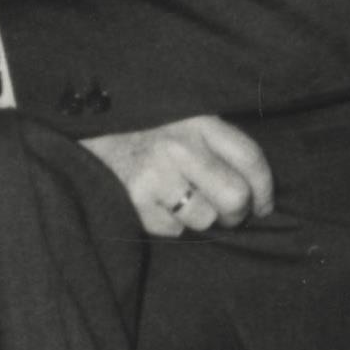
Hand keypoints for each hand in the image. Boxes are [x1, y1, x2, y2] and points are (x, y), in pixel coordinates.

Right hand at [82, 114, 274, 238]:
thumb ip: (215, 143)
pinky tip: (155, 201)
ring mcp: (156, 174)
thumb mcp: (183, 119)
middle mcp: (180, 145)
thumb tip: (255, 190)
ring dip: (199, 219)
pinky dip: (169, 223)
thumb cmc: (144, 127)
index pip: (250, 158)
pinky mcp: (136, 201)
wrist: (85, 128)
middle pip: (235, 197)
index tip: (264, 205)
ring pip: (205, 220)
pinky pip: (173, 230)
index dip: (265, 189)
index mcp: (198, 120)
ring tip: (181, 200)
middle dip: (237, 213)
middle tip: (227, 212)